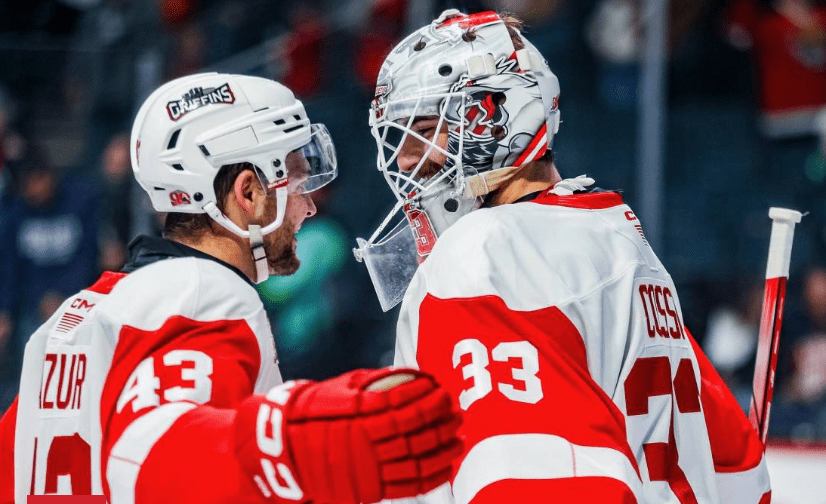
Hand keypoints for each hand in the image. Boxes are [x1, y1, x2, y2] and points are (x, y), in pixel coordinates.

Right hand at [235, 368, 462, 503]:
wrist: (282, 448)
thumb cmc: (312, 412)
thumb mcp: (339, 389)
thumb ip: (374, 383)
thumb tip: (409, 374)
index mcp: (358, 415)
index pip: (403, 406)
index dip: (427, 398)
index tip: (441, 389)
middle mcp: (364, 443)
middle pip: (414, 433)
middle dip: (441, 422)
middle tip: (457, 412)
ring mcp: (367, 469)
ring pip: (415, 462)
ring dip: (442, 450)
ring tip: (458, 439)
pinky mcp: (368, 490)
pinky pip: (407, 487)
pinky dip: (431, 477)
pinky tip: (446, 466)